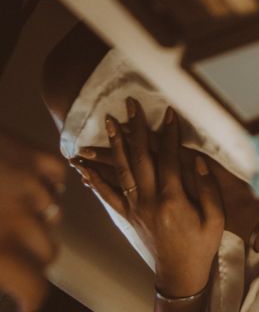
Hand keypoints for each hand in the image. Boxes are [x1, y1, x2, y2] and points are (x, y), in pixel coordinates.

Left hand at [0, 130, 65, 310]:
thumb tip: (3, 275)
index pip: (34, 287)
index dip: (33, 301)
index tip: (26, 304)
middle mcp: (21, 218)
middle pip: (49, 253)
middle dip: (32, 257)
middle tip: (11, 252)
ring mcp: (34, 185)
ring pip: (53, 216)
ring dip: (37, 219)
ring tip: (10, 209)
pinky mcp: (39, 157)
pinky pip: (58, 180)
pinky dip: (47, 186)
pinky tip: (25, 183)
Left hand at [74, 99, 223, 297]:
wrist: (181, 273)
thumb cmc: (201, 245)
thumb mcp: (215, 218)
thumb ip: (207, 189)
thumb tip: (198, 161)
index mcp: (173, 199)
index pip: (169, 157)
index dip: (169, 133)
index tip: (167, 112)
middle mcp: (149, 200)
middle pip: (140, 157)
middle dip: (135, 128)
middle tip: (130, 105)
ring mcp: (136, 208)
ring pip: (121, 170)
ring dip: (112, 145)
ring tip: (107, 124)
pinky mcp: (128, 215)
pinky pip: (108, 195)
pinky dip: (95, 179)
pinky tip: (84, 167)